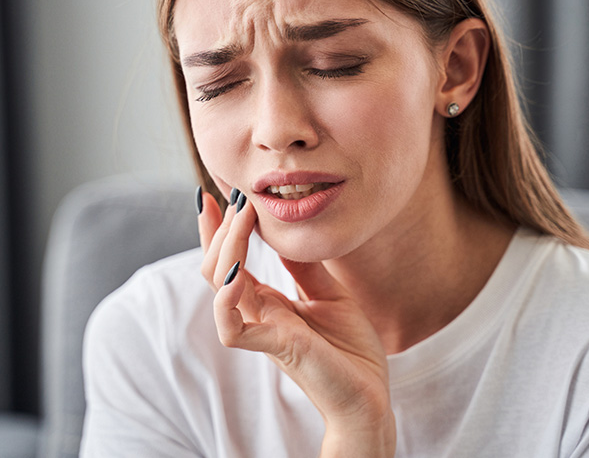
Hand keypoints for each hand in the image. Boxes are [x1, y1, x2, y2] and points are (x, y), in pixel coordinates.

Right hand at [197, 189, 395, 456]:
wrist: (371, 395)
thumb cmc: (350, 350)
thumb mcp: (330, 292)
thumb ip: (304, 266)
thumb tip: (286, 231)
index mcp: (269, 302)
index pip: (231, 260)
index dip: (219, 229)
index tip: (217, 193)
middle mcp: (258, 313)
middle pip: (216, 267)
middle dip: (219, 229)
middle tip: (233, 195)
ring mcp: (263, 329)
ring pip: (219, 286)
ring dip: (225, 247)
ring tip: (240, 216)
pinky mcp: (275, 347)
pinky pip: (231, 326)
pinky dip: (226, 298)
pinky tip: (237, 272)